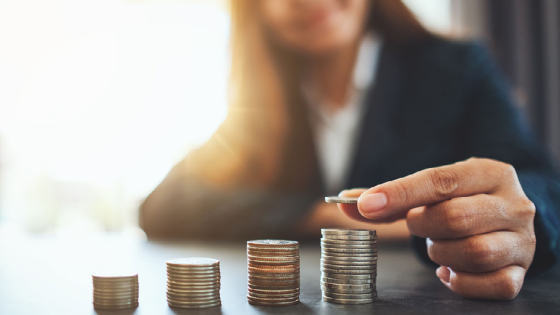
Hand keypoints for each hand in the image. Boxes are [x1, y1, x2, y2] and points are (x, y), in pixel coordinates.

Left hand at [338, 158, 535, 299]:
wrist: (508, 218)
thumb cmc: (461, 201)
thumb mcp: (433, 191)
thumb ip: (391, 198)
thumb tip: (345, 202)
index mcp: (490, 173)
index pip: (440, 181)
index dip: (399, 194)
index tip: (366, 205)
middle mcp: (513, 204)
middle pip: (456, 218)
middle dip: (423, 226)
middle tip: (418, 225)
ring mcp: (522, 240)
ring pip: (476, 252)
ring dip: (442, 253)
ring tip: (438, 245)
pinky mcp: (521, 271)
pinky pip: (494, 285)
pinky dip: (462, 282)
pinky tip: (449, 270)